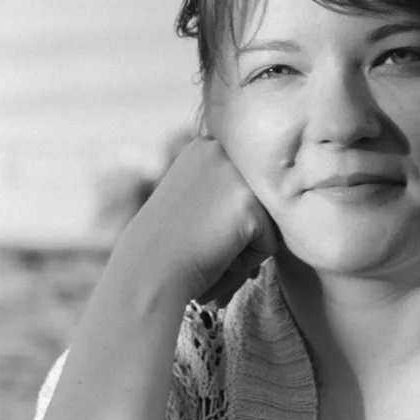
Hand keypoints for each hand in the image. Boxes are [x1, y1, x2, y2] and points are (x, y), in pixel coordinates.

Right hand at [116, 135, 280, 307]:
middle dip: (237, 232)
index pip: (244, 186)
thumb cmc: (166, 247)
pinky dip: (248, 261)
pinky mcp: (250, 205)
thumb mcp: (191, 198)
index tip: (197, 228)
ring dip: (243, 248)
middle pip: (258, 201)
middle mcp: (222, 150)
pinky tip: (216, 257)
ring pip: (266, 222)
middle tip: (202, 243)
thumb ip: (222, 189)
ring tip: (208, 252)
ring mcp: (237, 176)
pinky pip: (269, 243)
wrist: (146, 273)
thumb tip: (273, 194)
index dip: (225, 218)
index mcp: (205, 146)